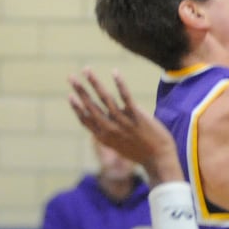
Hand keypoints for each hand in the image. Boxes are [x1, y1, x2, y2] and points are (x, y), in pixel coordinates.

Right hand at [69, 69, 181, 184]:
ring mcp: (122, 121)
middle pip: (90, 106)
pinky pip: (125, 96)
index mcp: (104, 137)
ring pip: (104, 98)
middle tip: (70, 77)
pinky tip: (114, 72)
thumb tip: (108, 118)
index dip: (76, 107)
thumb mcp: (119, 147)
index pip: (85, 119)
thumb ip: (110, 133)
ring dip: (94, 82)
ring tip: (86, 69)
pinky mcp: (136, 115)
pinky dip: (119, 83)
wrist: (158, 159)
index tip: (70, 95)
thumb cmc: (140, 152)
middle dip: (79, 90)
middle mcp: (110, 128)